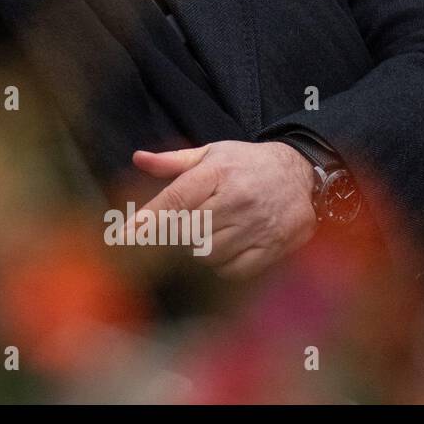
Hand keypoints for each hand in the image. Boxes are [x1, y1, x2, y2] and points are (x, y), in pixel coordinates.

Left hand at [130, 140, 317, 278]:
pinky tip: (228, 247)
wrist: (302, 172)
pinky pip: (234, 270)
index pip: (174, 200)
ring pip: (208, 254)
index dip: (146, 221)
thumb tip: (138, 159)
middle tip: (186, 225)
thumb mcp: (211, 154)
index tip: (122, 237)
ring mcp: (258, 225)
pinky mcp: (275, 246)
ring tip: (211, 231)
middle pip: (187, 233)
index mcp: (217, 173)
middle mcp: (237, 199)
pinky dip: (223, 265)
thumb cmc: (246, 164)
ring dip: (200, 250)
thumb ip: (173, 162)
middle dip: (178, 235)